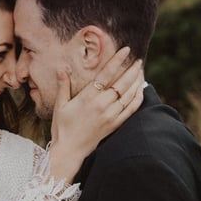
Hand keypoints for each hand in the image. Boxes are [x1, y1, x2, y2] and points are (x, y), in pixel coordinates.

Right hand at [49, 47, 143, 181]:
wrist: (69, 151)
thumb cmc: (62, 127)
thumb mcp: (60, 105)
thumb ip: (63, 85)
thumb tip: (62, 68)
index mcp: (88, 97)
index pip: (106, 74)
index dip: (117, 60)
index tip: (126, 50)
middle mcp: (101, 105)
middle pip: (122, 83)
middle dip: (132, 70)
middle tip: (138, 60)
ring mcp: (110, 115)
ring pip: (129, 95)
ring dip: (137, 82)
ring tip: (140, 72)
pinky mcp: (114, 125)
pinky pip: (131, 109)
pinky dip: (138, 98)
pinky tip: (141, 90)